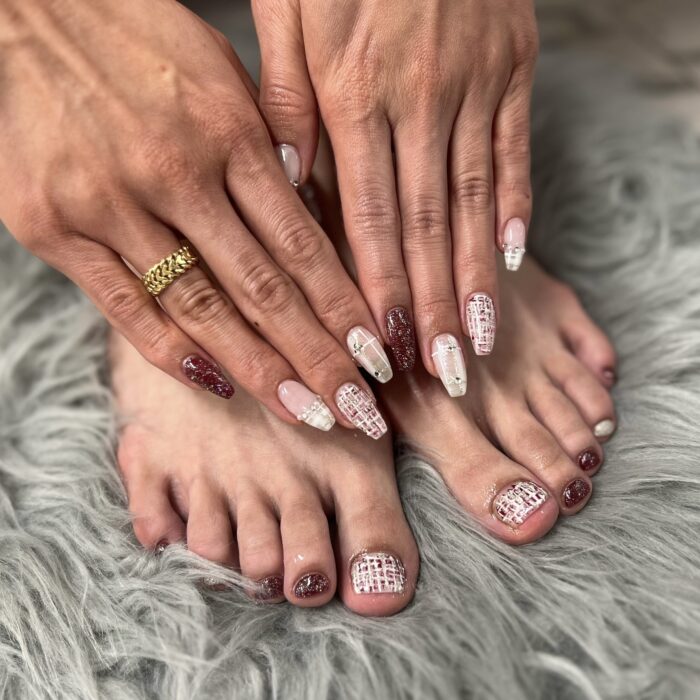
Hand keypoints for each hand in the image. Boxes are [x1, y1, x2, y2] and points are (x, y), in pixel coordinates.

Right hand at [0, 0, 390, 436]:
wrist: (17, 8)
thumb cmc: (132, 36)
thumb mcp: (218, 72)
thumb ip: (262, 144)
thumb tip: (304, 205)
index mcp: (226, 130)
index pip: (301, 243)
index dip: (342, 309)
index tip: (375, 358)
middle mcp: (174, 173)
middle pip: (262, 289)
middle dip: (316, 358)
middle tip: (359, 410)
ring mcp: (110, 203)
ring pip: (201, 308)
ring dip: (260, 370)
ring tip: (306, 413)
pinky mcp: (52, 227)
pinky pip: (124, 306)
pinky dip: (171, 351)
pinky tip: (218, 383)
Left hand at [253, 0, 536, 390]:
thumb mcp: (287, 13)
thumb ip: (287, 104)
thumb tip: (290, 188)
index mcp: (353, 91)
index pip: (367, 215)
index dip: (377, 287)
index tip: (386, 346)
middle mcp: (417, 97)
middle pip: (425, 224)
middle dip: (432, 306)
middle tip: (443, 372)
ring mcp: (473, 82)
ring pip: (473, 199)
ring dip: (475, 277)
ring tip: (478, 338)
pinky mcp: (514, 66)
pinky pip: (514, 149)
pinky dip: (514, 208)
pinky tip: (510, 260)